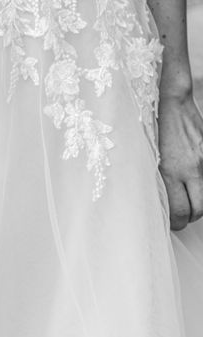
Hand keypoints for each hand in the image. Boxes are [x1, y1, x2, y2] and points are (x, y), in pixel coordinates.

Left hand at [158, 93, 202, 229]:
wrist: (171, 105)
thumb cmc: (151, 132)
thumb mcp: (147, 160)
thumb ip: (157, 183)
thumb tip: (160, 204)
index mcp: (170, 172)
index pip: (180, 211)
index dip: (177, 222)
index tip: (171, 222)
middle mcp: (191, 168)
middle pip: (199, 209)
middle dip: (190, 217)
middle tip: (180, 216)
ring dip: (199, 203)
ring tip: (187, 201)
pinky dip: (202, 186)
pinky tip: (193, 184)